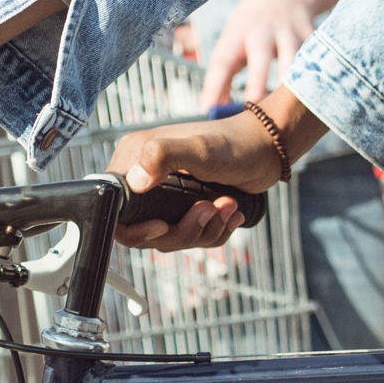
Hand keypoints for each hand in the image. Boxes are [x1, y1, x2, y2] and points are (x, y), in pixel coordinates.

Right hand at [105, 105, 290, 251]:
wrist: (267, 148)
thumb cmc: (234, 143)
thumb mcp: (198, 149)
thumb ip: (163, 156)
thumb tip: (135, 182)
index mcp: (134, 160)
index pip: (116, 211)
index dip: (136, 229)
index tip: (163, 225)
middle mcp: (144, 178)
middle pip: (145, 233)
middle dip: (182, 230)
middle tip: (208, 209)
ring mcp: (164, 195)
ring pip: (170, 239)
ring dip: (204, 230)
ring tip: (227, 205)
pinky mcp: (184, 208)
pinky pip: (190, 237)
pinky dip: (213, 232)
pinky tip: (230, 211)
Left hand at [195, 0, 325, 108]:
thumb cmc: (251, 27)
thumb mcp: (232, 42)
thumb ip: (222, 77)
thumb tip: (211, 110)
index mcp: (237, 34)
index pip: (222, 61)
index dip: (214, 85)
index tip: (209, 109)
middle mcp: (262, 31)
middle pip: (260, 56)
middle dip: (257, 80)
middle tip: (254, 104)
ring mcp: (290, 33)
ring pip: (294, 60)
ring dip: (292, 84)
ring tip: (290, 110)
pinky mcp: (313, 37)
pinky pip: (316, 60)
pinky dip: (315, 79)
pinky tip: (315, 99)